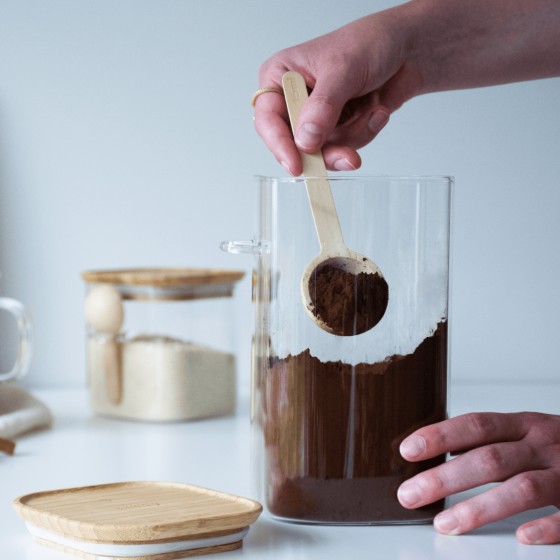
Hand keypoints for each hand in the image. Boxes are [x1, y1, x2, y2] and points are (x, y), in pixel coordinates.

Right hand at [254, 8, 422, 174]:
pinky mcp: (338, 128)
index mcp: (281, 76)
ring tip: (373, 111)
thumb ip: (323, 107)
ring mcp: (317, 116)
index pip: (268, 120)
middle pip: (296, 144)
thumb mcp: (342, 70)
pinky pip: (346, 147)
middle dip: (327, 151)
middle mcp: (295, 99)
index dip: (280, 146)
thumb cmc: (370, 42)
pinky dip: (366, 131)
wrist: (409, 47)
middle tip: (348, 157)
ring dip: (354, 135)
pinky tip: (377, 110)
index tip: (296, 166)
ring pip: (324, 150)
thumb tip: (305, 140)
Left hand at [398, 412, 559, 544]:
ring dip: (480, 508)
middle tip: (410, 494)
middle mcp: (544, 445)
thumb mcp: (528, 432)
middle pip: (489, 459)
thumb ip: (490, 440)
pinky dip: (546, 527)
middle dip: (445, 478)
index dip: (440, 436)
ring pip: (522, 489)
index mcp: (525, 425)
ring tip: (445, 524)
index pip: (476, 425)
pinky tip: (520, 537)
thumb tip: (440, 449)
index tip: (408, 449)